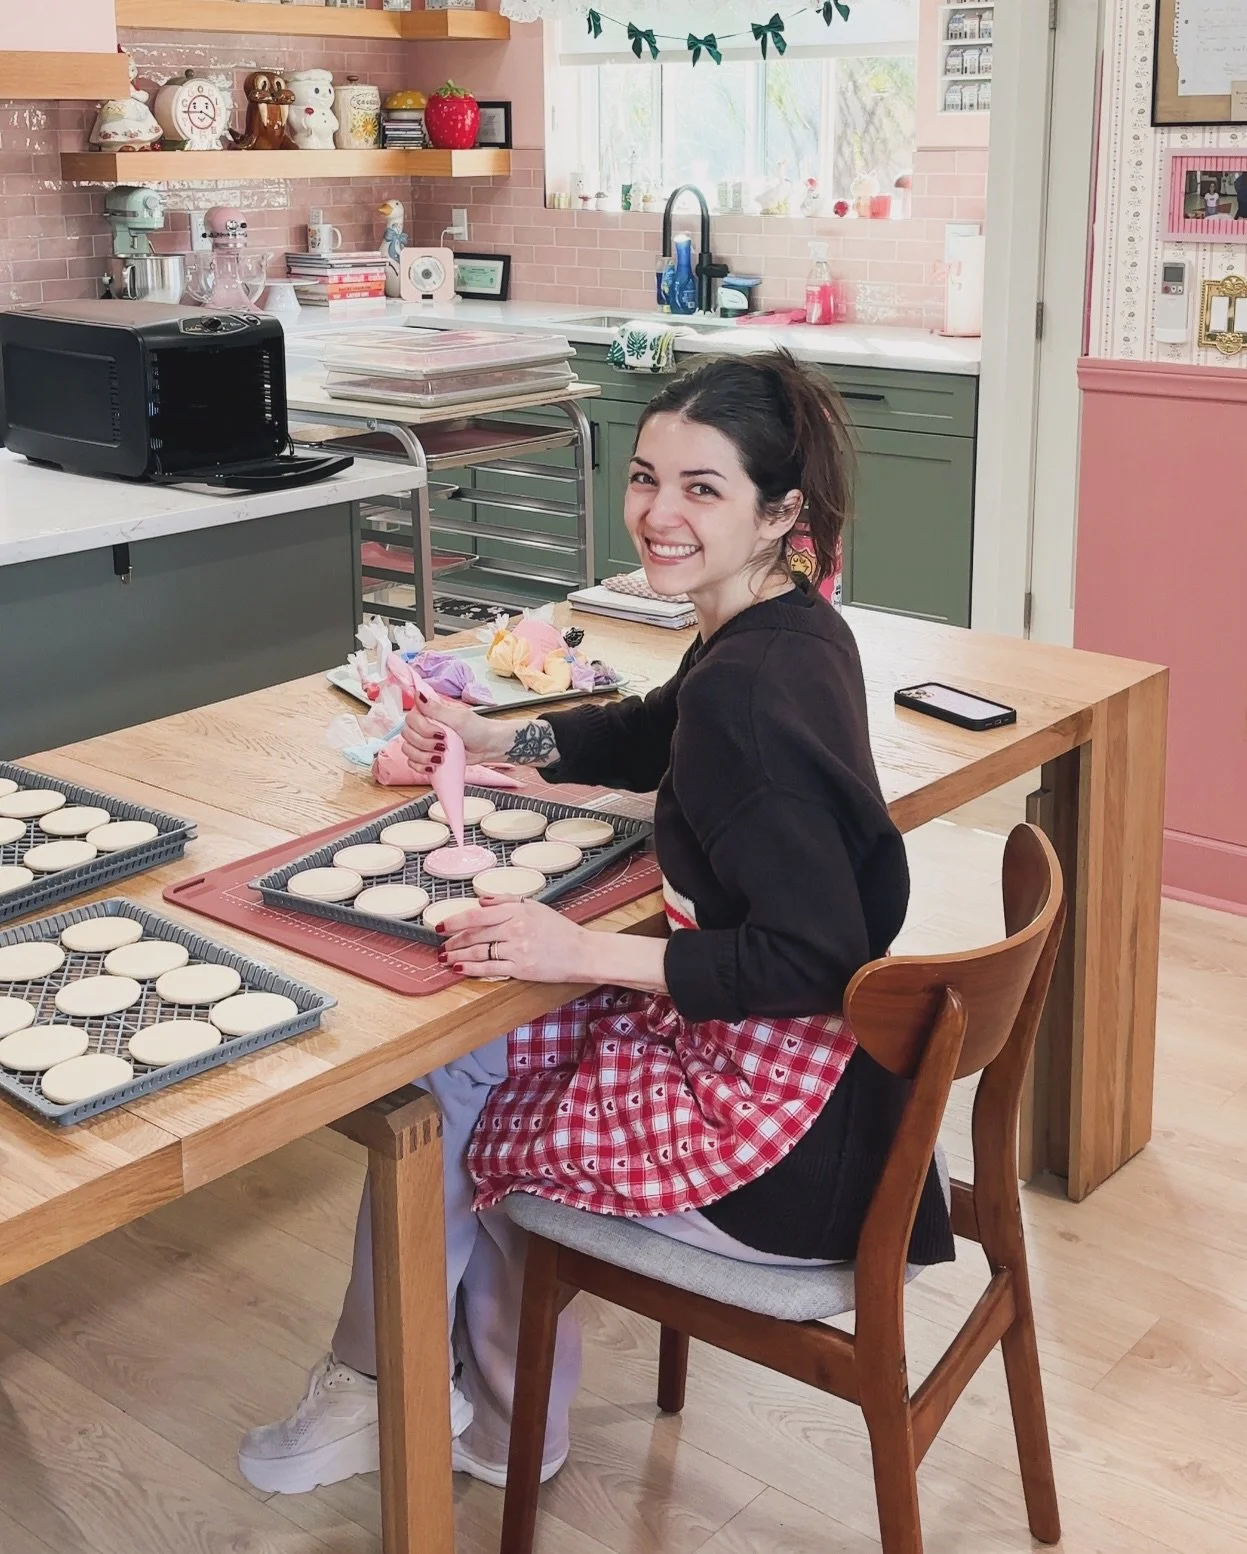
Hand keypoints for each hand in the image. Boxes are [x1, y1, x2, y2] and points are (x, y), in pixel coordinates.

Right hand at [400, 692, 509, 780]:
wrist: (489, 747)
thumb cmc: (478, 729)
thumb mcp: (458, 717)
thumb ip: (435, 708)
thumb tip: (418, 693)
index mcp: (429, 714)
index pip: (410, 719)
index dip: (422, 729)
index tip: (440, 734)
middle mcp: (424, 727)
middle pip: (407, 736)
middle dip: (425, 745)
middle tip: (443, 746)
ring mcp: (425, 743)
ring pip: (408, 751)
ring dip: (423, 757)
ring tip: (441, 758)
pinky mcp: (428, 757)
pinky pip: (412, 763)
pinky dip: (421, 767)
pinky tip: (434, 766)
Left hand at [439, 899, 592, 982]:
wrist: (582, 952)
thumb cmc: (560, 929)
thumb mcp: (535, 907)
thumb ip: (507, 900)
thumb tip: (482, 899)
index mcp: (517, 912)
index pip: (477, 915)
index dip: (455, 921)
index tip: (440, 926)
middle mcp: (514, 929)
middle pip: (474, 935)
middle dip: (453, 941)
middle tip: (441, 945)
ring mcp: (517, 950)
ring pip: (478, 953)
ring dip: (458, 956)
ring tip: (446, 958)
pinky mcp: (520, 969)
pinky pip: (490, 969)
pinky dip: (472, 969)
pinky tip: (460, 969)